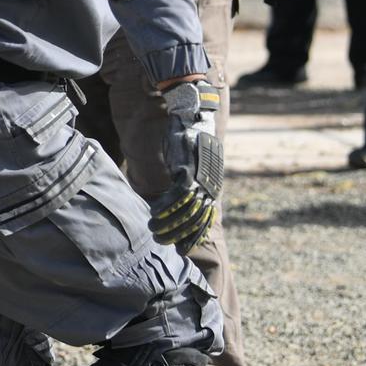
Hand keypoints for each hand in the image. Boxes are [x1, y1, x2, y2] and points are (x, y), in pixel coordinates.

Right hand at [148, 80, 222, 253]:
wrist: (194, 116)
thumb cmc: (190, 141)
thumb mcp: (195, 165)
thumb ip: (192, 182)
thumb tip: (183, 197)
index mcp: (212, 187)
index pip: (205, 220)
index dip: (193, 236)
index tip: (181, 248)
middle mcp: (209, 186)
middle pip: (195, 220)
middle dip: (178, 235)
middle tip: (161, 241)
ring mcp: (199, 179)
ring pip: (185, 211)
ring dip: (167, 224)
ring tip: (152, 229)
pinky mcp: (187, 170)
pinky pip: (175, 196)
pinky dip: (164, 207)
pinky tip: (153, 213)